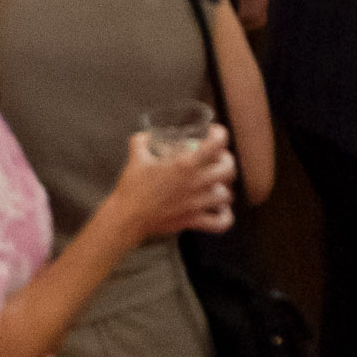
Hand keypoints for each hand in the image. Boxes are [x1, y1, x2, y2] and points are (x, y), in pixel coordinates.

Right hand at [111, 126, 237, 240]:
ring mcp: (197, 204)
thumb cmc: (132, 187)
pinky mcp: (194, 221)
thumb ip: (143, 140)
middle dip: (226, 160)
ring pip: (227, 195)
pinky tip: (219, 209)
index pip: (216, 144)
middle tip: (217, 158)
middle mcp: (196, 183)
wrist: (127, 217)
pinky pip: (221, 222)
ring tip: (215, 183)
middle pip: (229, 169)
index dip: (220, 134)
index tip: (214, 133)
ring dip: (223, 187)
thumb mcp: (136, 156)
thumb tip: (147, 135)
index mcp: (184, 164)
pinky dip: (225, 216)